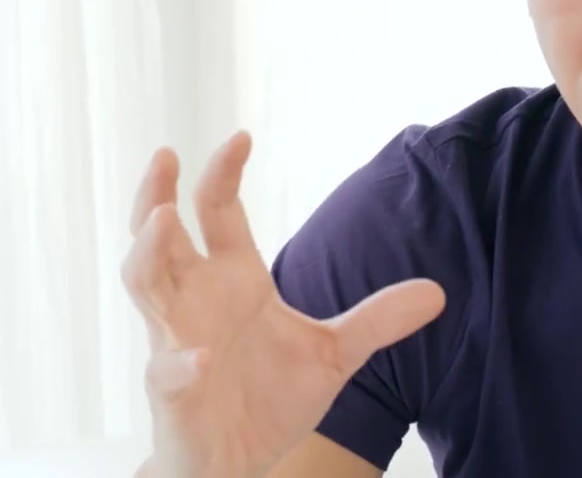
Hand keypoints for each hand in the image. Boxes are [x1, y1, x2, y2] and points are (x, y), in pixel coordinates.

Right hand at [123, 132, 445, 477]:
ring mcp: (178, 343)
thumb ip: (377, 320)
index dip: (223, 173)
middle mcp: (196, 301)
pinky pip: (169, 372)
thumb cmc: (271, 399)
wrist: (241, 464)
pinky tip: (202, 357)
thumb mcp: (334, 354)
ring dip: (147, 251)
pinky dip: (182, 364)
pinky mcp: (174, 393)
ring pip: (143, 285)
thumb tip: (438, 291)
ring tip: (161, 219)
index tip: (240, 135)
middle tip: (164, 156)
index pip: (217, 213)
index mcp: (233, 280)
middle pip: (160, 235)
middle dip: (157, 195)